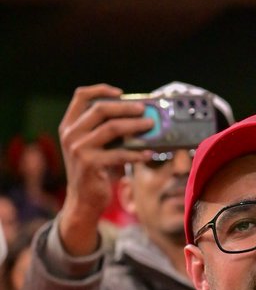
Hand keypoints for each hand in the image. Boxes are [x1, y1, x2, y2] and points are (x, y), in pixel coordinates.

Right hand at [57, 84, 153, 253]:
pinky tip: (149, 153)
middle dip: (125, 107)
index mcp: (69, 125)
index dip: (101, 89)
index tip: (121, 93)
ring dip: (135, 125)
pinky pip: (119, 153)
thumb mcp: (96, 146)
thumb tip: (139, 115)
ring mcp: (77, 148)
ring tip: (151, 125)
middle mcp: (70, 134)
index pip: (81, 96)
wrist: (83, 200)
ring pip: (112, 128)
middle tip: (144, 109)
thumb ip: (107, 129)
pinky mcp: (89, 163)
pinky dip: (137, 152)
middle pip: (100, 109)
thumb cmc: (95, 170)